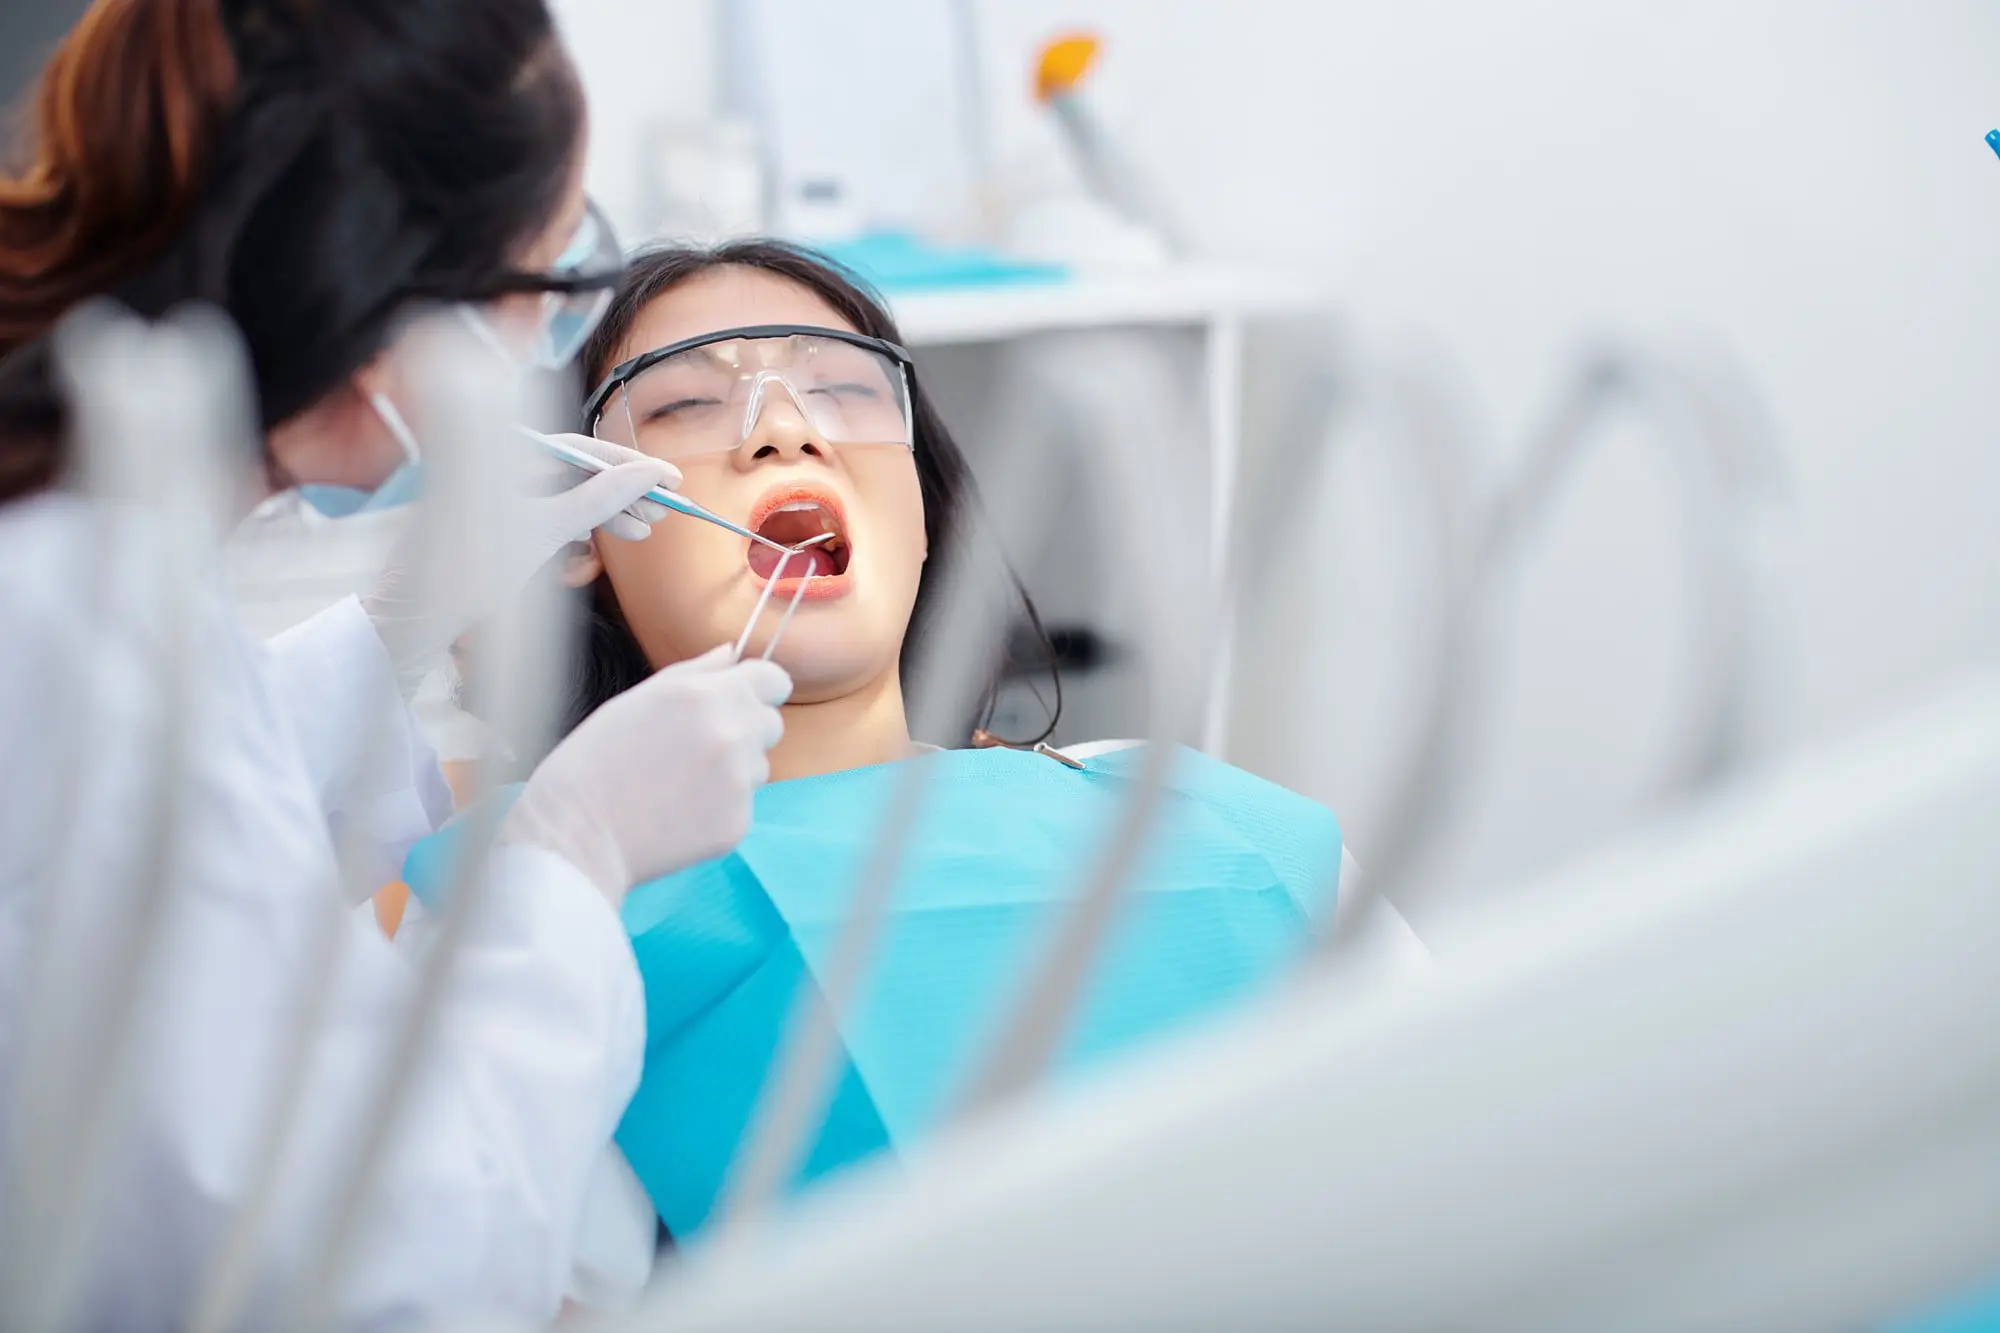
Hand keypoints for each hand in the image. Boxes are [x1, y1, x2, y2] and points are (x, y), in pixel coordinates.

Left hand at [363, 434, 680, 682]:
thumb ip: (600, 499)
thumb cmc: (470, 572)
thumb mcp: (546, 531)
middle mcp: (495, 462)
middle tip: (662, 512)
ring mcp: (492, 492)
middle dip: (621, 491)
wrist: (413, 618)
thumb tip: (647, 475)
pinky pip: (544, 513)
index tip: (671, 479)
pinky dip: (575, 526)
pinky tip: (600, 543)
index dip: (631, 464)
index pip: (581, 447)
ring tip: (641, 532)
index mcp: (501, 451)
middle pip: (574, 469)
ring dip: (603, 511)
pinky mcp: (491, 520)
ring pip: (563, 493)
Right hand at [499, 647, 791, 901]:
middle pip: (770, 724)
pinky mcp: (738, 822)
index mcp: (706, 695)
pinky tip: (677, 813)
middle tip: (695, 750)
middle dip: (745, 732)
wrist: (576, 833)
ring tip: (677, 784)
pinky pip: (743, 807)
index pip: (772, 680)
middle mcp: (731, 733)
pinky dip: (719, 810)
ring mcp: (738, 781)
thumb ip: (693, 672)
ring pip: (758, 768)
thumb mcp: (636, 699)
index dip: (762, 690)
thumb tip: (731, 653)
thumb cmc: (595, 761)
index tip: (748, 700)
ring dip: (732, 772)